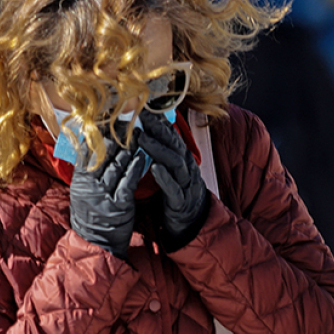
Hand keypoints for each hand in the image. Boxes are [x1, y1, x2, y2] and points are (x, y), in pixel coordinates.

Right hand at [69, 125, 146, 259]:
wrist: (96, 243)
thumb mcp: (83, 190)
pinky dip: (135, 168)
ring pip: (116, 165)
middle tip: (128, 123)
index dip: (99, 133)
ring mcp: (103, 195)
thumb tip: (89, 143)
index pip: (87, 149)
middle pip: (102, 154)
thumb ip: (86, 169)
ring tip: (138, 134)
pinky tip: (143, 156)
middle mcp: (89, 186)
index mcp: (80, 180)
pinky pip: (128, 182)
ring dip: (128, 148)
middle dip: (116, 136)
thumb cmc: (92, 214)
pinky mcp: (118, 205)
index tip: (109, 119)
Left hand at [137, 113, 207, 249]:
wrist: (192, 224)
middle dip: (158, 130)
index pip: (172, 137)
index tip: (143, 109)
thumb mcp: (172, 171)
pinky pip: (174, 188)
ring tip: (142, 139)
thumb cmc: (176, 195)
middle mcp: (187, 169)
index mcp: (183, 161)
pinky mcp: (181, 202)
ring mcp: (186, 185)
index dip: (159, 123)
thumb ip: (163, 153)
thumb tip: (150, 131)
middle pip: (174, 145)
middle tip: (141, 118)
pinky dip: (165, 177)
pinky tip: (154, 168)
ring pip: (175, 163)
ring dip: (158, 150)